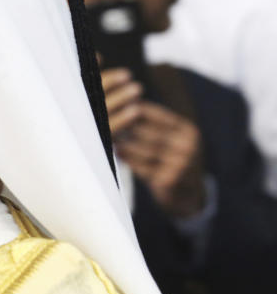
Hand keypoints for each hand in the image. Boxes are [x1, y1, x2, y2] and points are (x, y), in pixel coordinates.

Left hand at [101, 68, 205, 217]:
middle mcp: (188, 146)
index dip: (138, 110)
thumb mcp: (170, 137)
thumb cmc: (169, 157)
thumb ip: (153, 122)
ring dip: (125, 143)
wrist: (186, 193)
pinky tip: (116, 152)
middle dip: (128, 127)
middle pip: (151, 133)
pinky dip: (129, 160)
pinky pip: (144, 168)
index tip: (117, 103)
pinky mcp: (170, 180)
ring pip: (146, 151)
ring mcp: (181, 165)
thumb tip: (127, 100)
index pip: (160, 116)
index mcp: (188, 130)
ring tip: (108, 135)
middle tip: (106, 118)